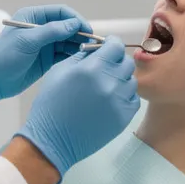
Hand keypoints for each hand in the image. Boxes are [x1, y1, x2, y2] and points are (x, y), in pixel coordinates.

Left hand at [0, 5, 92, 105]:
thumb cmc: (5, 57)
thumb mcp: (27, 41)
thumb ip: (52, 31)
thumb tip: (74, 24)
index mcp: (33, 17)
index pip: (61, 12)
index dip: (75, 19)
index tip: (87, 29)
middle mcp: (41, 28)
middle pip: (67, 26)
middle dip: (81, 33)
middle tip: (94, 43)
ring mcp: (45, 44)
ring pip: (68, 40)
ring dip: (80, 45)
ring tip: (90, 52)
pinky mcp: (47, 59)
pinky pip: (65, 54)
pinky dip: (74, 55)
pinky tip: (82, 59)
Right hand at [16, 38, 139, 176]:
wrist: (53, 140)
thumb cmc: (51, 105)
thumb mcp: (60, 71)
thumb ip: (81, 56)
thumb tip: (97, 48)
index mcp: (92, 68)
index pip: (116, 46)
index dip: (112, 43)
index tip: (108, 47)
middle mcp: (109, 83)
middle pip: (127, 62)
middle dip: (117, 61)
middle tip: (106, 67)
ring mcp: (119, 101)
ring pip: (131, 80)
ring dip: (121, 80)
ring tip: (106, 86)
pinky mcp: (124, 117)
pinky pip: (133, 99)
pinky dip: (125, 96)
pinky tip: (111, 99)